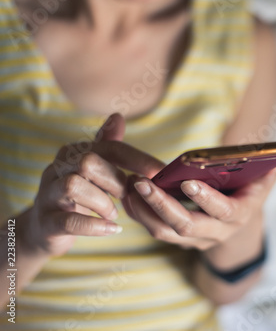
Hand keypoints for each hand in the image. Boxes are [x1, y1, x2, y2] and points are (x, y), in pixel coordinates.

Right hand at [21, 114, 163, 256]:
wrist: (44, 229)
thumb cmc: (77, 196)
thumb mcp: (93, 170)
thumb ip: (107, 146)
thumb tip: (118, 117)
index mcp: (74, 153)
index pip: (110, 147)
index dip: (137, 159)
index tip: (160, 172)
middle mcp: (57, 168)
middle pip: (88, 162)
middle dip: (115, 180)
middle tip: (126, 195)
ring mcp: (48, 195)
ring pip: (73, 185)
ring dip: (102, 202)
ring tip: (113, 213)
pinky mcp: (47, 222)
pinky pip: (69, 221)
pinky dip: (94, 226)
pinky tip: (111, 228)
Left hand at [122, 168, 275, 254]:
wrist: (239, 228)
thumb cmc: (248, 196)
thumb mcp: (261, 184)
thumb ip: (266, 173)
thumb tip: (273, 161)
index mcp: (237, 216)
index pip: (222, 211)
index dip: (206, 198)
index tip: (188, 181)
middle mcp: (215, 232)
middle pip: (185, 225)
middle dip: (162, 205)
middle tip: (142, 182)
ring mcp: (195, 239)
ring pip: (164, 232)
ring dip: (144, 210)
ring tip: (130, 185)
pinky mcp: (178, 239)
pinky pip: (155, 229)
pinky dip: (139, 213)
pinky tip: (127, 194)